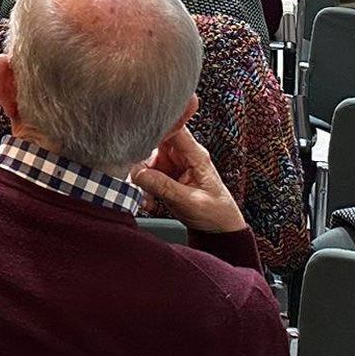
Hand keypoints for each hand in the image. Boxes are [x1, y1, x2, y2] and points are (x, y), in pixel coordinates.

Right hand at [131, 125, 245, 235]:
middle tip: (139, 181)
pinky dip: (142, 188)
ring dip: (141, 180)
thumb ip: (163, 186)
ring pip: (145, 160)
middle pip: (153, 143)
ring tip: (147, 198)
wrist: (218, 229)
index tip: (136, 135)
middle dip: (141, 162)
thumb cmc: (215, 213)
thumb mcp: (190, 201)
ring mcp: (173, 164)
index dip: (156, 126)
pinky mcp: (165, 175)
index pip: (175, 128)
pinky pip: (145, 174)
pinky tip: (149, 201)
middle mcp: (183, 155)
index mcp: (196, 155)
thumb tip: (137, 172)